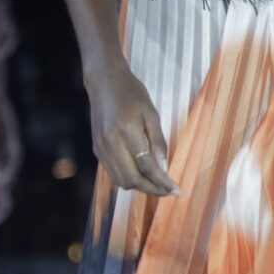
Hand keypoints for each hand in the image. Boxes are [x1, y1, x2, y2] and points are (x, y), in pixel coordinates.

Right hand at [87, 61, 178, 196]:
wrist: (104, 82)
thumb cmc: (131, 93)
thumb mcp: (151, 113)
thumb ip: (158, 142)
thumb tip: (164, 169)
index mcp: (127, 131)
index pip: (147, 166)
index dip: (162, 182)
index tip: (176, 191)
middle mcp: (111, 143)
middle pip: (132, 179)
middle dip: (152, 190)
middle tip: (168, 191)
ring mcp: (101, 148)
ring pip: (121, 181)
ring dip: (140, 187)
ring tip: (156, 185)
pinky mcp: (96, 150)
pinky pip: (113, 173)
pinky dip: (128, 179)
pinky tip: (141, 175)